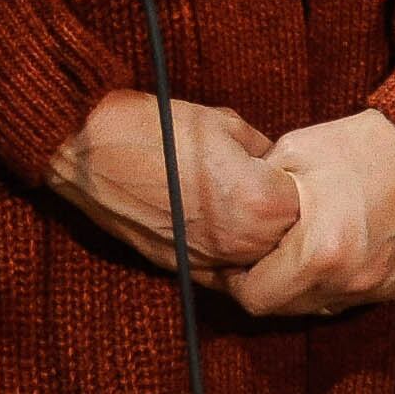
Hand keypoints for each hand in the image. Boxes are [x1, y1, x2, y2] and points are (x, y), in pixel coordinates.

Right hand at [49, 92, 300, 279]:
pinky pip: (222, 269)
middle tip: (258, 185)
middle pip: (286, 239)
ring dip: (253, 237)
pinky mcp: (183, 269)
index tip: (278, 168)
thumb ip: (263, 152)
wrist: (89, 149)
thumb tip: (276, 166)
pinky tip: (212, 223)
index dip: (291, 181)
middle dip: (278, 215)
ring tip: (232, 203)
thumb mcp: (223, 124)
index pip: (305, 202)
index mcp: (262, 203)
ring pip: (256, 259)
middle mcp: (243, 242)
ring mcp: (212, 261)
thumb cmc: (155, 127)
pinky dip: (224, 253)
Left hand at [228, 110, 394, 318]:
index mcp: (319, 252)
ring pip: (317, 307)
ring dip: (298, 287)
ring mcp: (377, 287)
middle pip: (285, 309)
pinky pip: (349, 298)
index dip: (236, 280)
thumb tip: (231, 212)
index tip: (234, 258)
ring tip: (292, 250)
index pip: (257, 298)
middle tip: (258, 254)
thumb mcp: (294, 154)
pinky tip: (326, 250)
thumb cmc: (362, 146)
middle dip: (265, 285)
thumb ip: (256, 190)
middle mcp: (350, 280)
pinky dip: (330, 283)